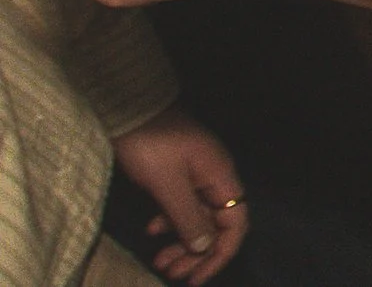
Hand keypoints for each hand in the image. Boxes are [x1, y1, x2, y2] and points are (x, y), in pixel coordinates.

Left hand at [112, 102, 248, 281]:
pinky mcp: (177, 174)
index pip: (235, 224)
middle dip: (196, 254)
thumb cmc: (151, 145)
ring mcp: (196, 176)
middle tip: (169, 273)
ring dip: (181, 242)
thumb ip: (187, 217)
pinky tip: (152, 231)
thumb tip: (203, 248)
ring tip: (158, 261)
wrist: (130, 109)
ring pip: (197, 218)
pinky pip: (181, 207)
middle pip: (216, 225)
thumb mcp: (167, 184)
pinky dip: (170, 224)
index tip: (196, 278)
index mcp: (220, 178)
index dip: (220, 255)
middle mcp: (214, 178)